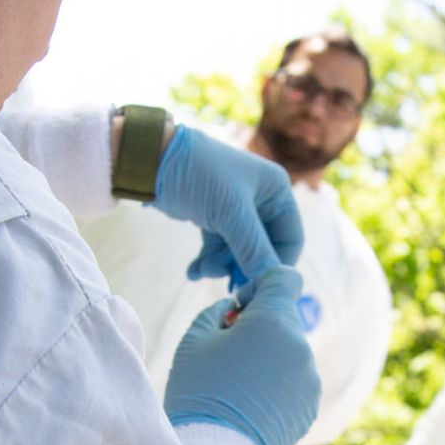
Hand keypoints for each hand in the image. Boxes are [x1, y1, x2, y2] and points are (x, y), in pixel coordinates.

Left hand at [151, 127, 304, 286]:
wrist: (153, 159)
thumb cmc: (199, 174)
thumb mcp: (230, 213)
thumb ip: (253, 248)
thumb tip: (272, 283)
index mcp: (276, 190)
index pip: (290, 238)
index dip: (278, 264)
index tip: (261, 286)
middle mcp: (261, 199)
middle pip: (263, 248)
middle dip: (244, 267)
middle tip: (228, 286)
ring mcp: (236, 210)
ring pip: (239, 251)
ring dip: (221, 265)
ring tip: (202, 271)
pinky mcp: (214, 217)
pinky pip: (219, 247)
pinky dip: (208, 260)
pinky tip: (193, 271)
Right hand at [164, 265, 321, 444]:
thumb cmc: (199, 390)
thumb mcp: (195, 339)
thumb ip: (217, 311)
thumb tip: (234, 307)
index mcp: (274, 321)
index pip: (285, 278)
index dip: (260, 286)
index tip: (238, 309)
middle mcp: (300, 346)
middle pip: (284, 318)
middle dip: (260, 326)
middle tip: (228, 352)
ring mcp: (310, 378)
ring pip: (289, 351)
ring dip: (269, 357)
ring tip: (236, 384)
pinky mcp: (310, 406)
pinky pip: (294, 381)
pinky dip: (277, 385)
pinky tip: (249, 404)